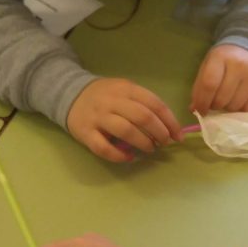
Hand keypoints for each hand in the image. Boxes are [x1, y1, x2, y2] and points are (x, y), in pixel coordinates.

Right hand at [66, 78, 183, 162]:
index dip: (170, 121)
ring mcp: (98, 117)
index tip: (178, 135)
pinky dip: (119, 155)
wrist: (70, 95)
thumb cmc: (105, 96)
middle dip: (159, 133)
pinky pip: (104, 148)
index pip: (154, 104)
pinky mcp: (85, 133)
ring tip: (150, 149)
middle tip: (164, 143)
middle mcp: (112, 101)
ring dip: (143, 143)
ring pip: (125, 131)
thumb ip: (143, 104)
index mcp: (126, 88)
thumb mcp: (124, 90)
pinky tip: (129, 157)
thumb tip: (168, 126)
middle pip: (142, 117)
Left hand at [190, 44, 247, 114]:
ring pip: (236, 106)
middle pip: (222, 99)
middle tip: (216, 101)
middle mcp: (240, 64)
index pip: (209, 85)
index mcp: (221, 57)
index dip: (202, 102)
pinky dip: (243, 110)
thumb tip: (195, 109)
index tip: (200, 111)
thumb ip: (200, 87)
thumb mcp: (209, 66)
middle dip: (215, 106)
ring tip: (230, 98)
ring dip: (229, 108)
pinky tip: (241, 100)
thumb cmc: (226, 60)